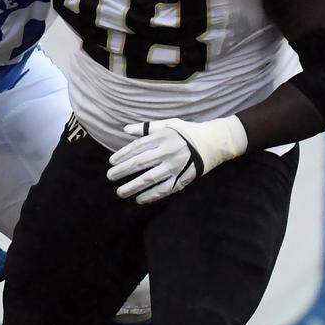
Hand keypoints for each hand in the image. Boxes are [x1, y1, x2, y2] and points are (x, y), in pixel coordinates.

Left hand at [107, 116, 248, 203]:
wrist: (214, 142)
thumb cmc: (188, 132)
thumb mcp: (169, 124)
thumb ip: (147, 128)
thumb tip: (125, 130)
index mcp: (164, 137)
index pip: (138, 147)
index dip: (123, 154)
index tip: (111, 161)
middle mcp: (168, 151)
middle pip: (140, 163)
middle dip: (123, 171)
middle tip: (110, 176)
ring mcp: (176, 166)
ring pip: (150, 178)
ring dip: (133, 186)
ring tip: (120, 192)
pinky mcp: (183, 178)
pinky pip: (164, 189)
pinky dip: (151, 196)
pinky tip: (139, 200)